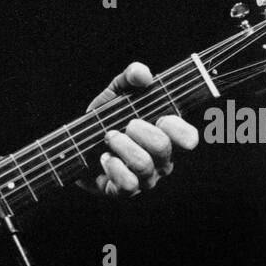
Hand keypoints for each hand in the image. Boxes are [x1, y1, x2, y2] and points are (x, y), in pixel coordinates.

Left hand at [85, 61, 198, 196]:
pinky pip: (128, 184)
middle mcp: (161, 161)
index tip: (161, 118)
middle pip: (163, 147)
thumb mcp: (116, 94)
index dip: (177, 127)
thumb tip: (143, 74)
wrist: (76, 147)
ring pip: (144, 165)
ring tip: (109, 137)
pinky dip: (114, 167)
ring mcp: (145, 179)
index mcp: (167, 137)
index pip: (188, 137)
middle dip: (140, 131)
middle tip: (125, 124)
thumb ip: (131, 78)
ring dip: (123, 146)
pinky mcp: (124, 192)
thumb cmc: (105, 120)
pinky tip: (104, 158)